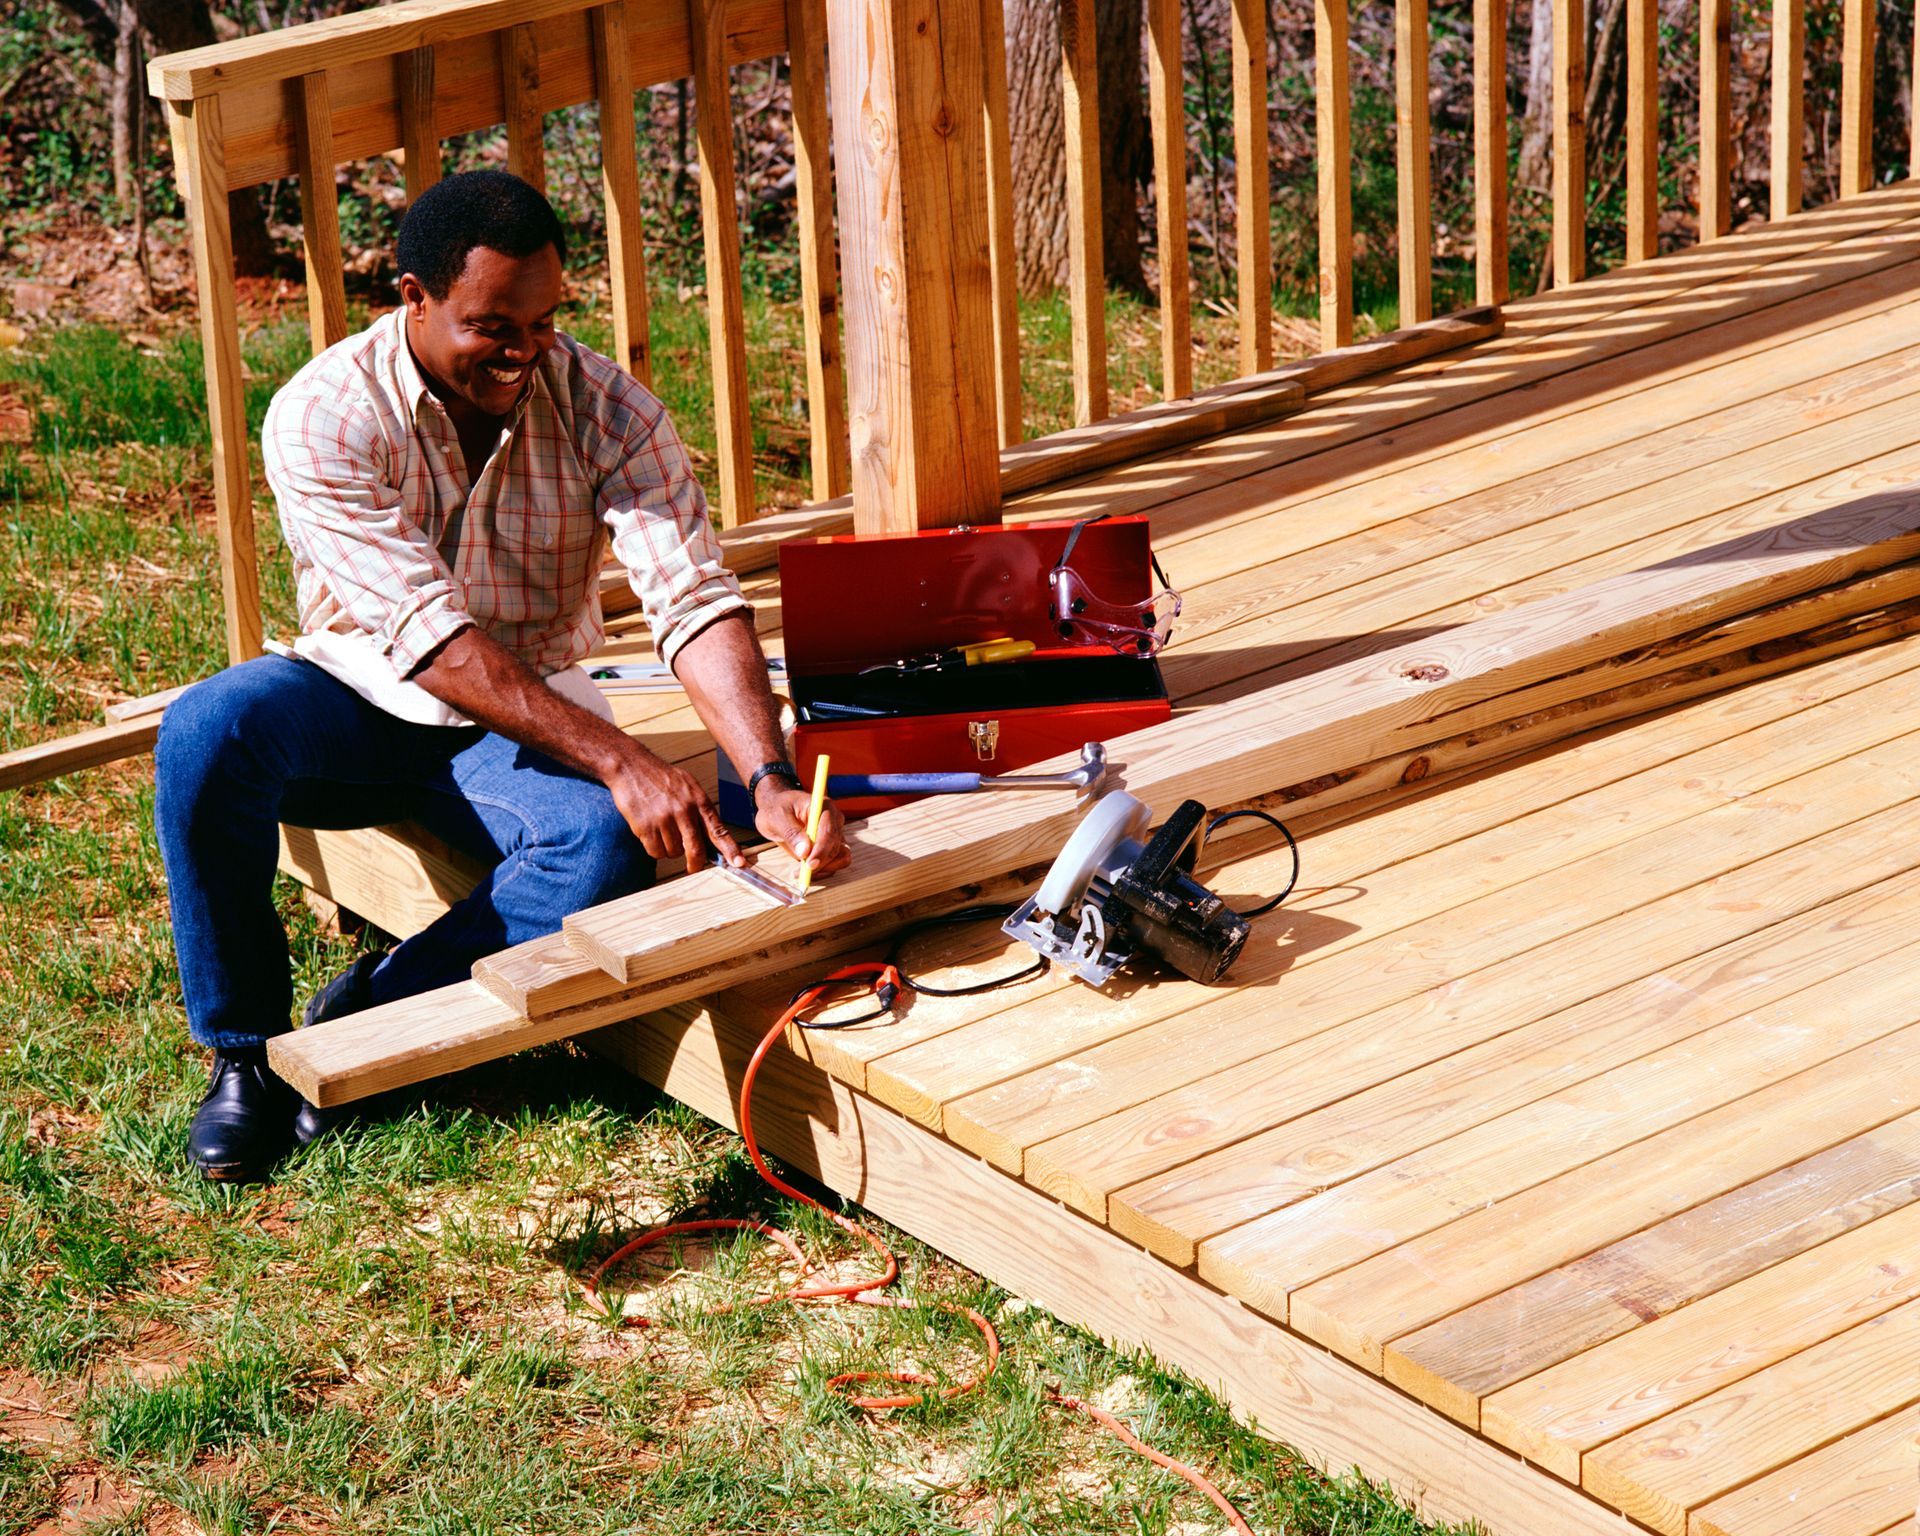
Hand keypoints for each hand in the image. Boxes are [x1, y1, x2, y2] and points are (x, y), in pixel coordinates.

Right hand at [607, 750, 745, 870]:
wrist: (630, 766)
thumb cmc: (661, 778)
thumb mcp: (688, 785)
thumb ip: (700, 809)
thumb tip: (711, 837)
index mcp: (698, 800)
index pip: (717, 830)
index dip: (729, 849)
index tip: (739, 863)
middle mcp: (684, 810)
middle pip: (695, 849)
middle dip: (695, 863)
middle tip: (693, 867)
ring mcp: (664, 819)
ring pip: (673, 852)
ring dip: (669, 849)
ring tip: (662, 831)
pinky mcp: (645, 826)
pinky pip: (655, 852)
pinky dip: (654, 849)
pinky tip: (650, 833)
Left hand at [754, 783, 851, 878]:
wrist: (776, 808)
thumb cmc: (776, 808)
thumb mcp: (777, 817)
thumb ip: (791, 833)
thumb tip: (804, 852)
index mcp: (824, 808)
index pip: (829, 831)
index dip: (821, 850)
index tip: (810, 864)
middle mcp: (834, 821)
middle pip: (836, 847)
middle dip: (820, 863)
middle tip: (801, 873)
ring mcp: (834, 834)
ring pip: (840, 857)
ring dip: (824, 869)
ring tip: (801, 873)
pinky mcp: (830, 846)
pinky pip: (834, 863)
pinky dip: (823, 871)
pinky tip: (805, 872)